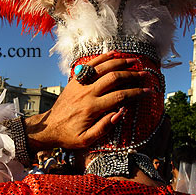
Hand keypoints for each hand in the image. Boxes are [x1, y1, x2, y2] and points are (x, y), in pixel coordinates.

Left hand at [25, 52, 150, 149]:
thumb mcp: (86, 140)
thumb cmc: (69, 136)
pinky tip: (114, 54)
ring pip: (102, 68)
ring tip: (133, 60)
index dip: (136, 93)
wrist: (49, 128)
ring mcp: (79, 84)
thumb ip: (104, 127)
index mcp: (91, 108)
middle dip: (131, 74)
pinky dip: (102, 58)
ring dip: (119, 62)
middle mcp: (86, 93)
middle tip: (144, 74)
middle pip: (113, 78)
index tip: (147, 91)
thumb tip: (120, 113)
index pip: (119, 96)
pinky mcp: (74, 80)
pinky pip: (90, 65)